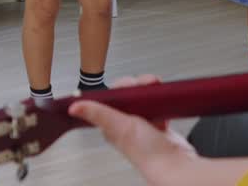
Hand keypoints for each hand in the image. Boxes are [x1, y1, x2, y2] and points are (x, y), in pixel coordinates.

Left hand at [68, 75, 200, 184]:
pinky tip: (161, 106)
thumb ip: (97, 113)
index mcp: (111, 124)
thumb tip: (73, 107)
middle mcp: (125, 124)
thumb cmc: (146, 152)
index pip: (112, 96)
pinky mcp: (157, 125)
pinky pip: (156, 107)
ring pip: (143, 99)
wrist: (173, 163)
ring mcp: (142, 124)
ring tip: (155, 90)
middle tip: (147, 85)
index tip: (132, 83)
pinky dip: (160, 103)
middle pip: (129, 95)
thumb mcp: (118, 126)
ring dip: (150, 92)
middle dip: (139, 86)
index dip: (122, 86)